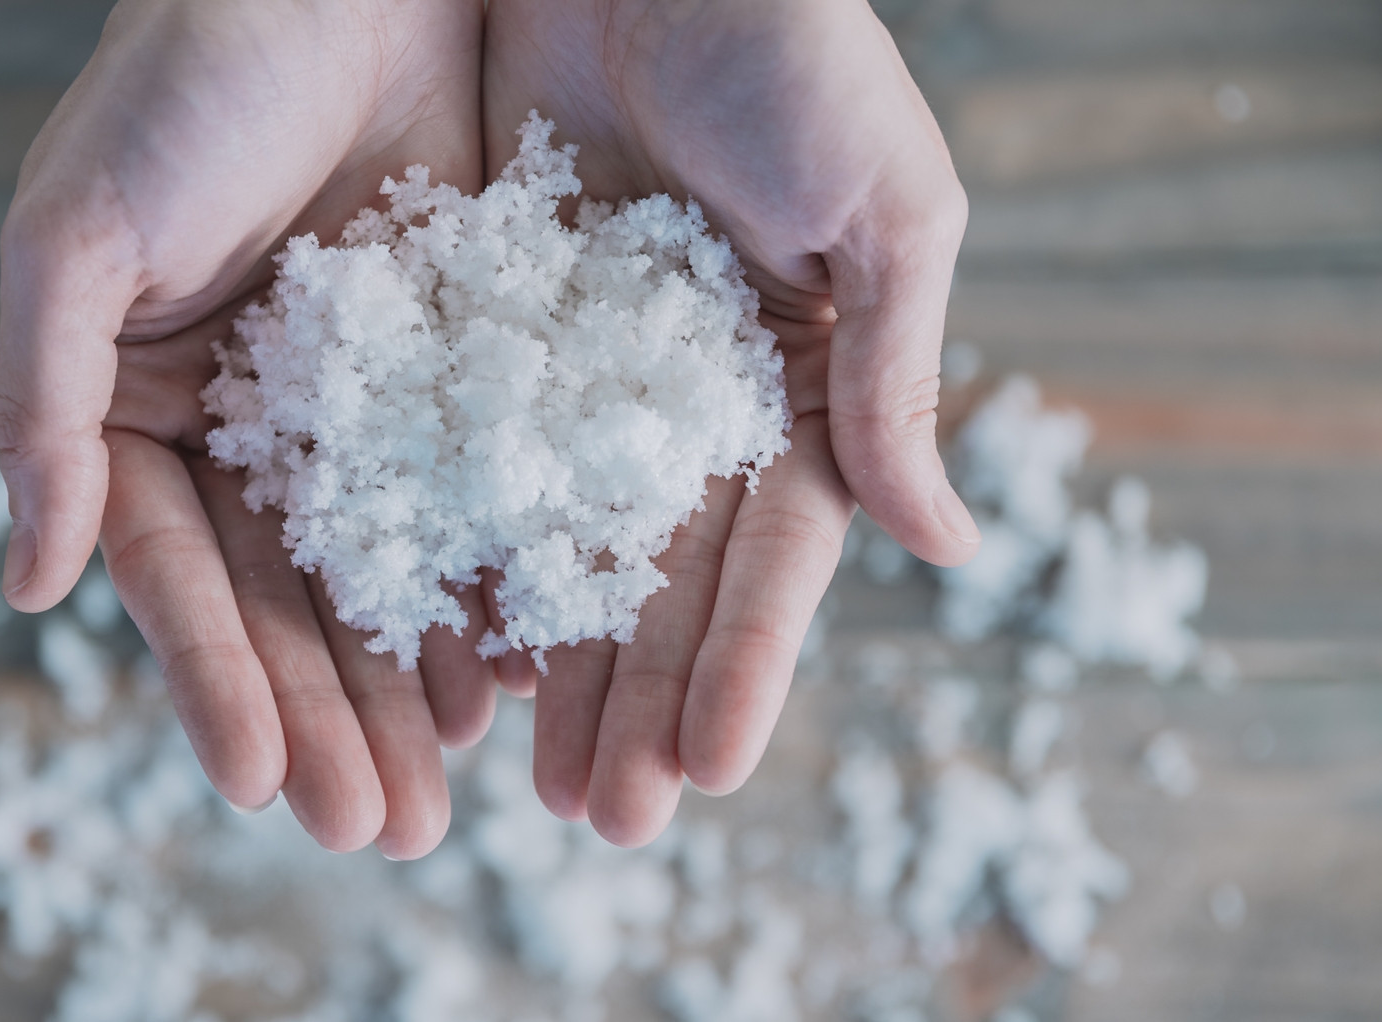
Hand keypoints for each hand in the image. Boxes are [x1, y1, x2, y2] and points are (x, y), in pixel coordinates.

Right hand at [0, 0, 498, 858]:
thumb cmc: (184, 79)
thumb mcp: (79, 236)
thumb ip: (44, 408)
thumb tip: (29, 585)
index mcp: (146, 406)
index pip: (178, 574)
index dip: (213, 680)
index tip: (254, 784)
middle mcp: (251, 425)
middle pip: (288, 601)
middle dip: (330, 717)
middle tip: (377, 828)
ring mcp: (360, 406)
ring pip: (386, 570)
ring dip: (412, 685)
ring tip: (451, 793)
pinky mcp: (458, 368)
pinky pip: (478, 495)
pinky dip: (493, 583)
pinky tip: (524, 671)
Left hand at [483, 0, 979, 844]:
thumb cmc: (790, 46)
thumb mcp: (880, 207)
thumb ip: (889, 376)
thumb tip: (950, 548)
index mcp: (785, 380)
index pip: (765, 553)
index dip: (737, 661)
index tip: (703, 770)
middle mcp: (672, 395)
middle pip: (649, 574)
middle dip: (629, 697)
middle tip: (598, 818)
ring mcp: (569, 366)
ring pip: (549, 541)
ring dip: (539, 662)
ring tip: (514, 778)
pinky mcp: (474, 320)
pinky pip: (455, 454)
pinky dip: (446, 548)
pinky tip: (431, 645)